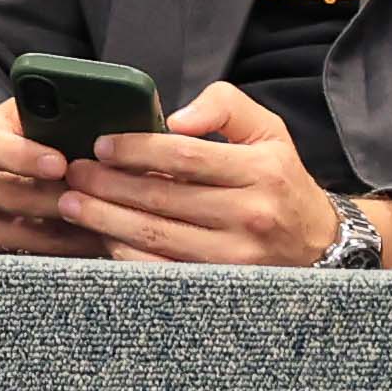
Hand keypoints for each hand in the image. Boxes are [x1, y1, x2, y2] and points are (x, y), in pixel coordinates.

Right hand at [0, 102, 107, 257]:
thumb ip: (33, 114)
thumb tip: (83, 110)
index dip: (26, 157)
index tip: (59, 163)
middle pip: (19, 197)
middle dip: (65, 196)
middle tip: (106, 195)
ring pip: (28, 233)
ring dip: (72, 228)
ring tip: (109, 219)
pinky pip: (28, 256)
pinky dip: (63, 250)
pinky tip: (91, 241)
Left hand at [60, 80, 353, 266]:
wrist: (319, 244)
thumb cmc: (282, 181)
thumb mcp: (268, 132)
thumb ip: (225, 107)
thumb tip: (175, 118)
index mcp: (262, 170)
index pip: (185, 156)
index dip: (135, 150)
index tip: (101, 145)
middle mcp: (252, 214)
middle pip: (162, 198)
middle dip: (108, 184)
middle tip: (74, 173)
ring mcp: (237, 256)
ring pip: (155, 235)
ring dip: (105, 219)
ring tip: (72, 203)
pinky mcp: (222, 284)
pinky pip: (161, 270)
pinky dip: (126, 254)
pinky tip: (102, 238)